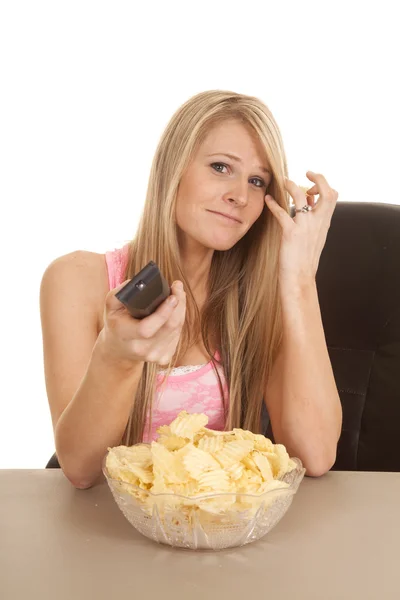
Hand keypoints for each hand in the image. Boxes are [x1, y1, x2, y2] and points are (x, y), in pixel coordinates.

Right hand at [100, 280, 185, 365]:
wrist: (118, 350)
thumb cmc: (116, 323)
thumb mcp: (110, 307)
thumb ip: (119, 294)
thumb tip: (135, 283)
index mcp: (125, 335)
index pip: (147, 328)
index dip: (163, 313)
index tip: (172, 296)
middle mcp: (140, 349)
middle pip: (169, 327)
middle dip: (178, 304)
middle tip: (178, 287)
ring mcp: (154, 356)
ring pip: (177, 330)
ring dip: (180, 310)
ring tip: (177, 295)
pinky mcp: (164, 358)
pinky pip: (178, 335)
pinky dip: (179, 321)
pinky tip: (174, 312)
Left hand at [265, 171, 338, 286]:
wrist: (300, 279)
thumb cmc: (305, 260)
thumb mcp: (315, 237)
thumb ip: (314, 220)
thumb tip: (310, 202)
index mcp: (324, 223)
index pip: (333, 196)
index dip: (323, 186)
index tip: (311, 186)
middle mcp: (318, 223)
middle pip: (327, 192)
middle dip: (318, 178)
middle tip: (307, 173)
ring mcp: (305, 227)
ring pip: (301, 197)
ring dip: (291, 185)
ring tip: (283, 181)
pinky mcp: (291, 234)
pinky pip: (282, 213)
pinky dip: (273, 204)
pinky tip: (267, 200)